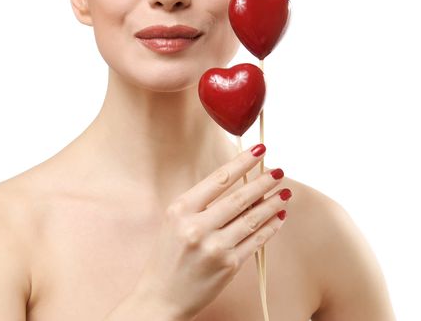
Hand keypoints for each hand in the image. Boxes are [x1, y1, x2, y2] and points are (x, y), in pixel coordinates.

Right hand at [132, 144, 290, 320]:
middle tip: (279, 172)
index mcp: (181, 209)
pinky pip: (256, 241)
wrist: (162, 296)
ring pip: (253, 218)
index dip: (243, 163)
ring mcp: (214, 247)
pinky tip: (279, 218)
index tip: (260, 151)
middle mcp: (196, 226)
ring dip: (273, 203)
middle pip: (240, 197)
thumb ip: (201, 204)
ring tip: (285, 193)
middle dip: (264, 182)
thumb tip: (238, 184)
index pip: (219, 179)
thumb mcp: (175, 222)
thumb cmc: (169, 256)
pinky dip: (271, 227)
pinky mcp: (228, 265)